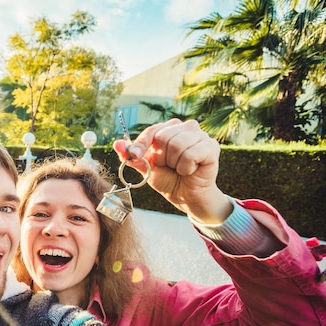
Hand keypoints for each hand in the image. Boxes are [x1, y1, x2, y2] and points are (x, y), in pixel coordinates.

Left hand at [113, 119, 231, 223]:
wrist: (186, 196)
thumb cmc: (168, 179)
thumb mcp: (147, 168)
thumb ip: (132, 156)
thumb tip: (116, 144)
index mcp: (169, 129)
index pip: (152, 131)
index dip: (141, 144)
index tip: (135, 155)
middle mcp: (186, 127)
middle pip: (163, 137)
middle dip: (162, 158)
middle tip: (170, 166)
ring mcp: (200, 135)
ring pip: (177, 145)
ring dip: (175, 164)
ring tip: (180, 168)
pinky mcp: (211, 146)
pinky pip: (191, 154)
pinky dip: (186, 167)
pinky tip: (191, 170)